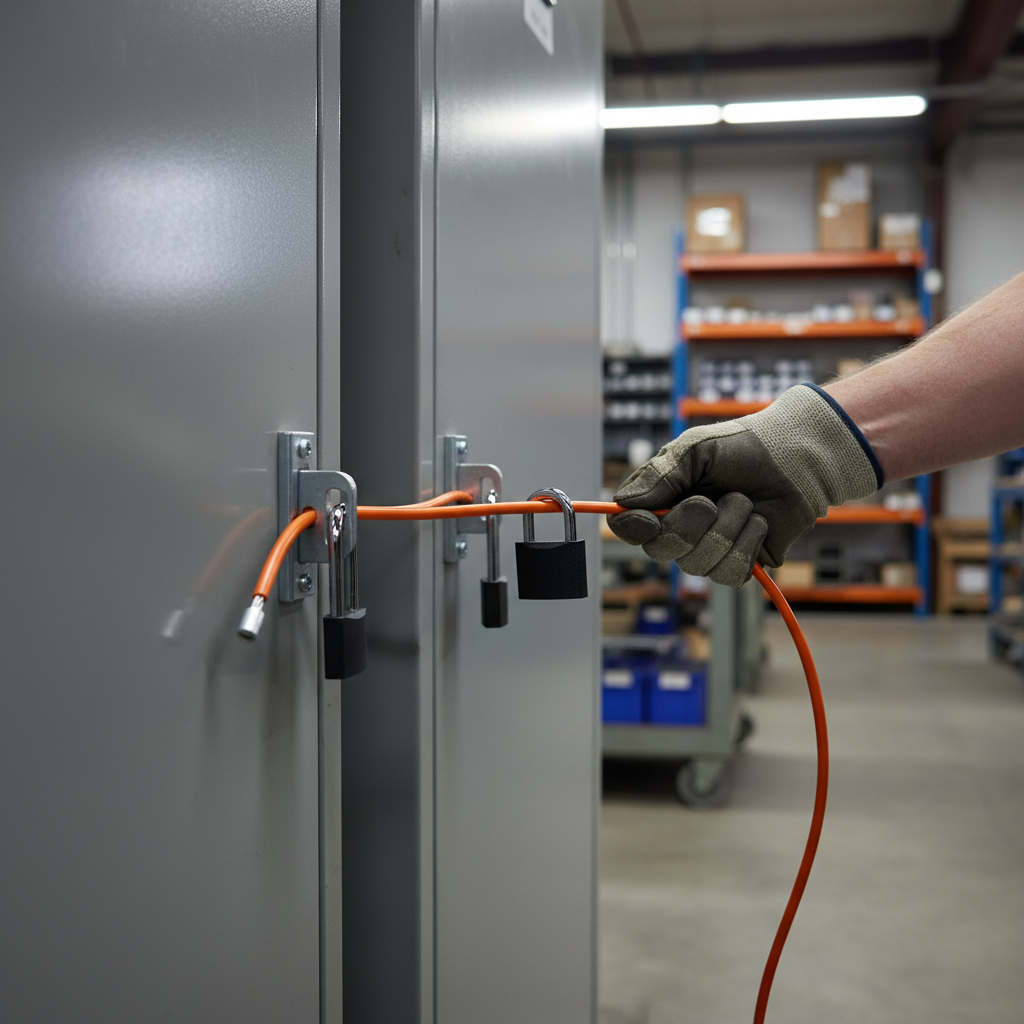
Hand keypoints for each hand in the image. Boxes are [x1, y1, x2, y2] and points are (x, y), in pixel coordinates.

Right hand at [606, 384, 881, 586]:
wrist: (795, 457)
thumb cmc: (742, 447)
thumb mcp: (695, 450)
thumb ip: (659, 475)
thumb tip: (622, 504)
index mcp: (662, 501)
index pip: (628, 528)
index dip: (633, 529)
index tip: (647, 520)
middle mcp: (679, 530)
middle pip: (662, 551)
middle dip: (690, 524)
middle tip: (711, 500)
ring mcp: (709, 551)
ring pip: (699, 564)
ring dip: (727, 528)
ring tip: (744, 503)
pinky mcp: (740, 566)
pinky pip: (730, 573)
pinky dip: (748, 543)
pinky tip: (758, 523)